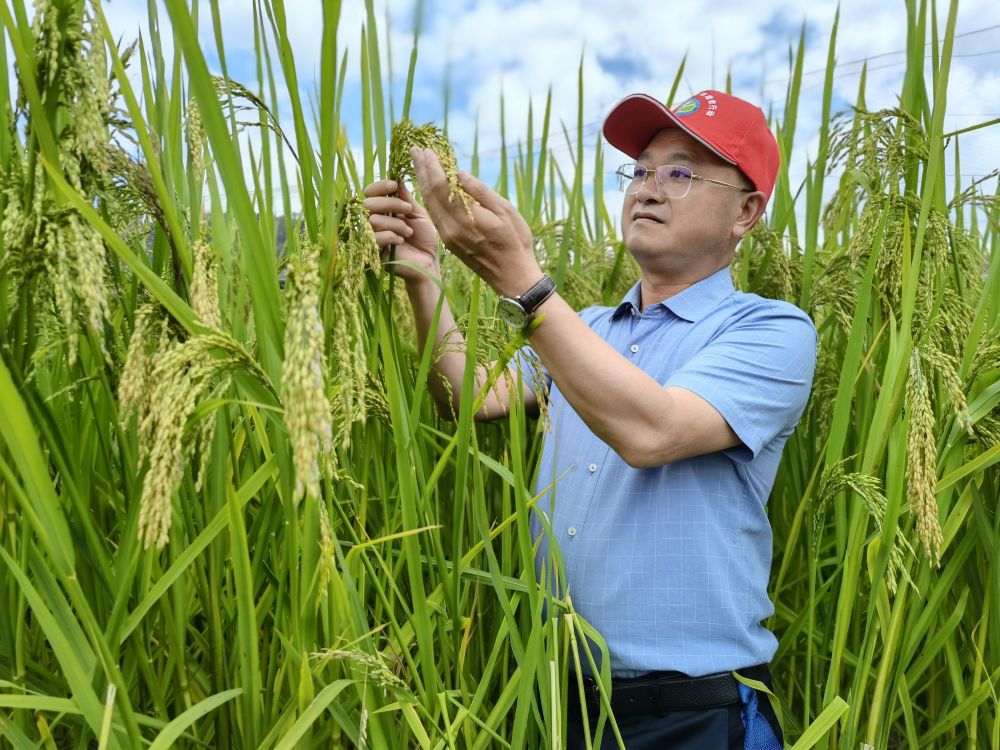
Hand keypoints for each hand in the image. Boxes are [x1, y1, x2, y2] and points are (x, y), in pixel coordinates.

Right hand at [363, 179, 439, 285]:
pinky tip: (401, 241)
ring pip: (373, 220)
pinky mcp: (372, 252)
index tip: (394, 185)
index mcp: (382, 210)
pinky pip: (374, 238)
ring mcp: (371, 237)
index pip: (370, 193)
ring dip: (395, 224)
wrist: (429, 262)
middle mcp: (373, 221)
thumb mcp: (417, 214)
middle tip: (408, 210)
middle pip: (368, 204)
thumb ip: (405, 199)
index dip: (380, 187)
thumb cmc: (424, 238)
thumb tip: (397, 179)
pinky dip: (390, 236)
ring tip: (408, 232)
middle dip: (390, 204)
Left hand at [409, 147, 541, 296]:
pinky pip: (434, 215)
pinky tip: (429, 187)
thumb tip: (458, 174)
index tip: (425, 149)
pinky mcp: (448, 242)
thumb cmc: (516, 242)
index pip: (441, 186)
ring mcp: (448, 236)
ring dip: (422, 182)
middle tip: (414, 150)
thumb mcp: (505, 211)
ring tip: (418, 164)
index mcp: (466, 218)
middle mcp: (451, 228)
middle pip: (429, 194)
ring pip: (429, 205)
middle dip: (421, 170)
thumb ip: (480, 192)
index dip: (431, 166)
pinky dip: (429, 197)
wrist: (512, 277)